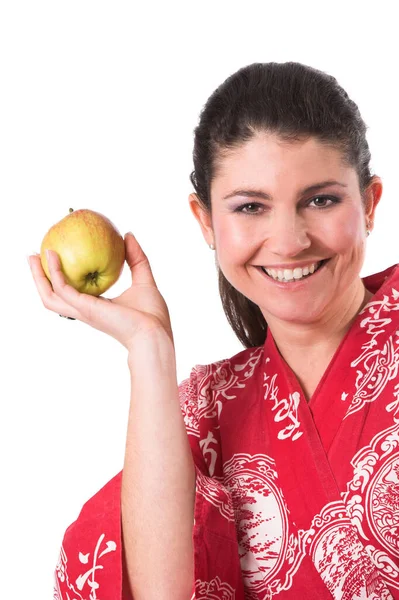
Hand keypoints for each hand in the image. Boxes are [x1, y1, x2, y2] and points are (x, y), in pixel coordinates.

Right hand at [27, 232, 173, 349]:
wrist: (154, 334)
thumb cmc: (152, 315)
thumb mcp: (143, 279)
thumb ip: (136, 258)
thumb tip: (128, 234)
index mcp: (96, 306)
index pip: (72, 293)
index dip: (61, 278)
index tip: (56, 258)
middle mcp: (85, 310)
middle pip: (53, 296)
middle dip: (40, 278)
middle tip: (35, 256)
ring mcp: (83, 311)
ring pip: (49, 296)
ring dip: (38, 277)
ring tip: (33, 256)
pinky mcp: (85, 309)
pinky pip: (63, 289)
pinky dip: (54, 273)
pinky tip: (53, 256)